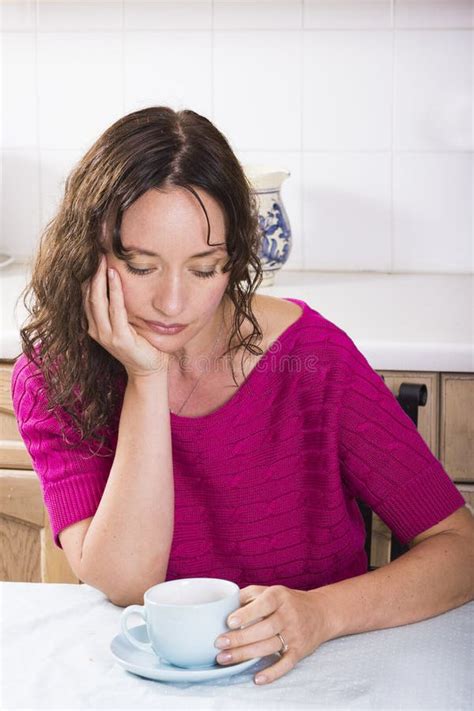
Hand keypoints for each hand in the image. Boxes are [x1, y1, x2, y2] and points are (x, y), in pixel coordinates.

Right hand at [83, 254, 169, 378]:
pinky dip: (115, 292)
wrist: (149, 371)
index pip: (85, 296)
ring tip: (103, 260)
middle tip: (96, 252)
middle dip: (92, 273)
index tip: (92, 257)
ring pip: (97, 301)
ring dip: (100, 278)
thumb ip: (118, 308)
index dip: (87, 276)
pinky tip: (115, 277)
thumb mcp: (125, 324)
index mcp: (94, 326)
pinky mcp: (120, 338)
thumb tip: (121, 282)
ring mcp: (106, 335)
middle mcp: (95, 330)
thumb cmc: (140, 345)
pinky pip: (115, 310)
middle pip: (88, 295)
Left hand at [214, 584, 333, 684]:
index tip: (230, 622)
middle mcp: (288, 615)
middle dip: (240, 638)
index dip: (247, 613)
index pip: (263, 604)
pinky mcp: (300, 651)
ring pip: (269, 646)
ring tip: (225, 658)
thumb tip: (225, 605)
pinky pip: (286, 664)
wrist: (320, 612)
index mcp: (279, 596)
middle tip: (219, 644)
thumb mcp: (270, 590)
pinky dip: (272, 673)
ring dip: (246, 654)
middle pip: (263, 629)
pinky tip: (257, 678)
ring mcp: (295, 634)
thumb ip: (249, 595)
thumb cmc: (287, 601)